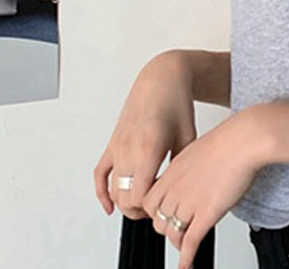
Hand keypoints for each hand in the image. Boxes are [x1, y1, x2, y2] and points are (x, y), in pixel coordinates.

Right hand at [94, 51, 196, 220]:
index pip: (140, 196)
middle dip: (140, 210)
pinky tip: (109, 206)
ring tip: (144, 205)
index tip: (165, 203)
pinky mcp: (112, 144)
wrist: (161, 79)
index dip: (152, 207)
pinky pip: (99, 174)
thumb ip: (181, 166)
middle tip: (156, 208)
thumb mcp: (189, 136)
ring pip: (113, 190)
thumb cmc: (176, 102)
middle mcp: (128, 148)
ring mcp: (117, 147)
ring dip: (125, 203)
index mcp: (148, 147)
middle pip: (125, 198)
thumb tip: (178, 190)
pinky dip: (101, 193)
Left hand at [143, 108, 267, 268]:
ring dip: (178, 242)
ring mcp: (190, 202)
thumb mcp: (198, 149)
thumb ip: (189, 166)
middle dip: (167, 227)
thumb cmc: (229, 139)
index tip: (163, 214)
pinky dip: (186, 257)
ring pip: (172, 233)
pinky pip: (190, 242)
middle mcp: (176, 188)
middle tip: (177, 228)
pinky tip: (186, 264)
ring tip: (185, 245)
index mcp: (172, 172)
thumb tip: (192, 173)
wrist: (244, 140)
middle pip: (158, 220)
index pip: (148, 202)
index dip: (155, 211)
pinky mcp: (207, 213)